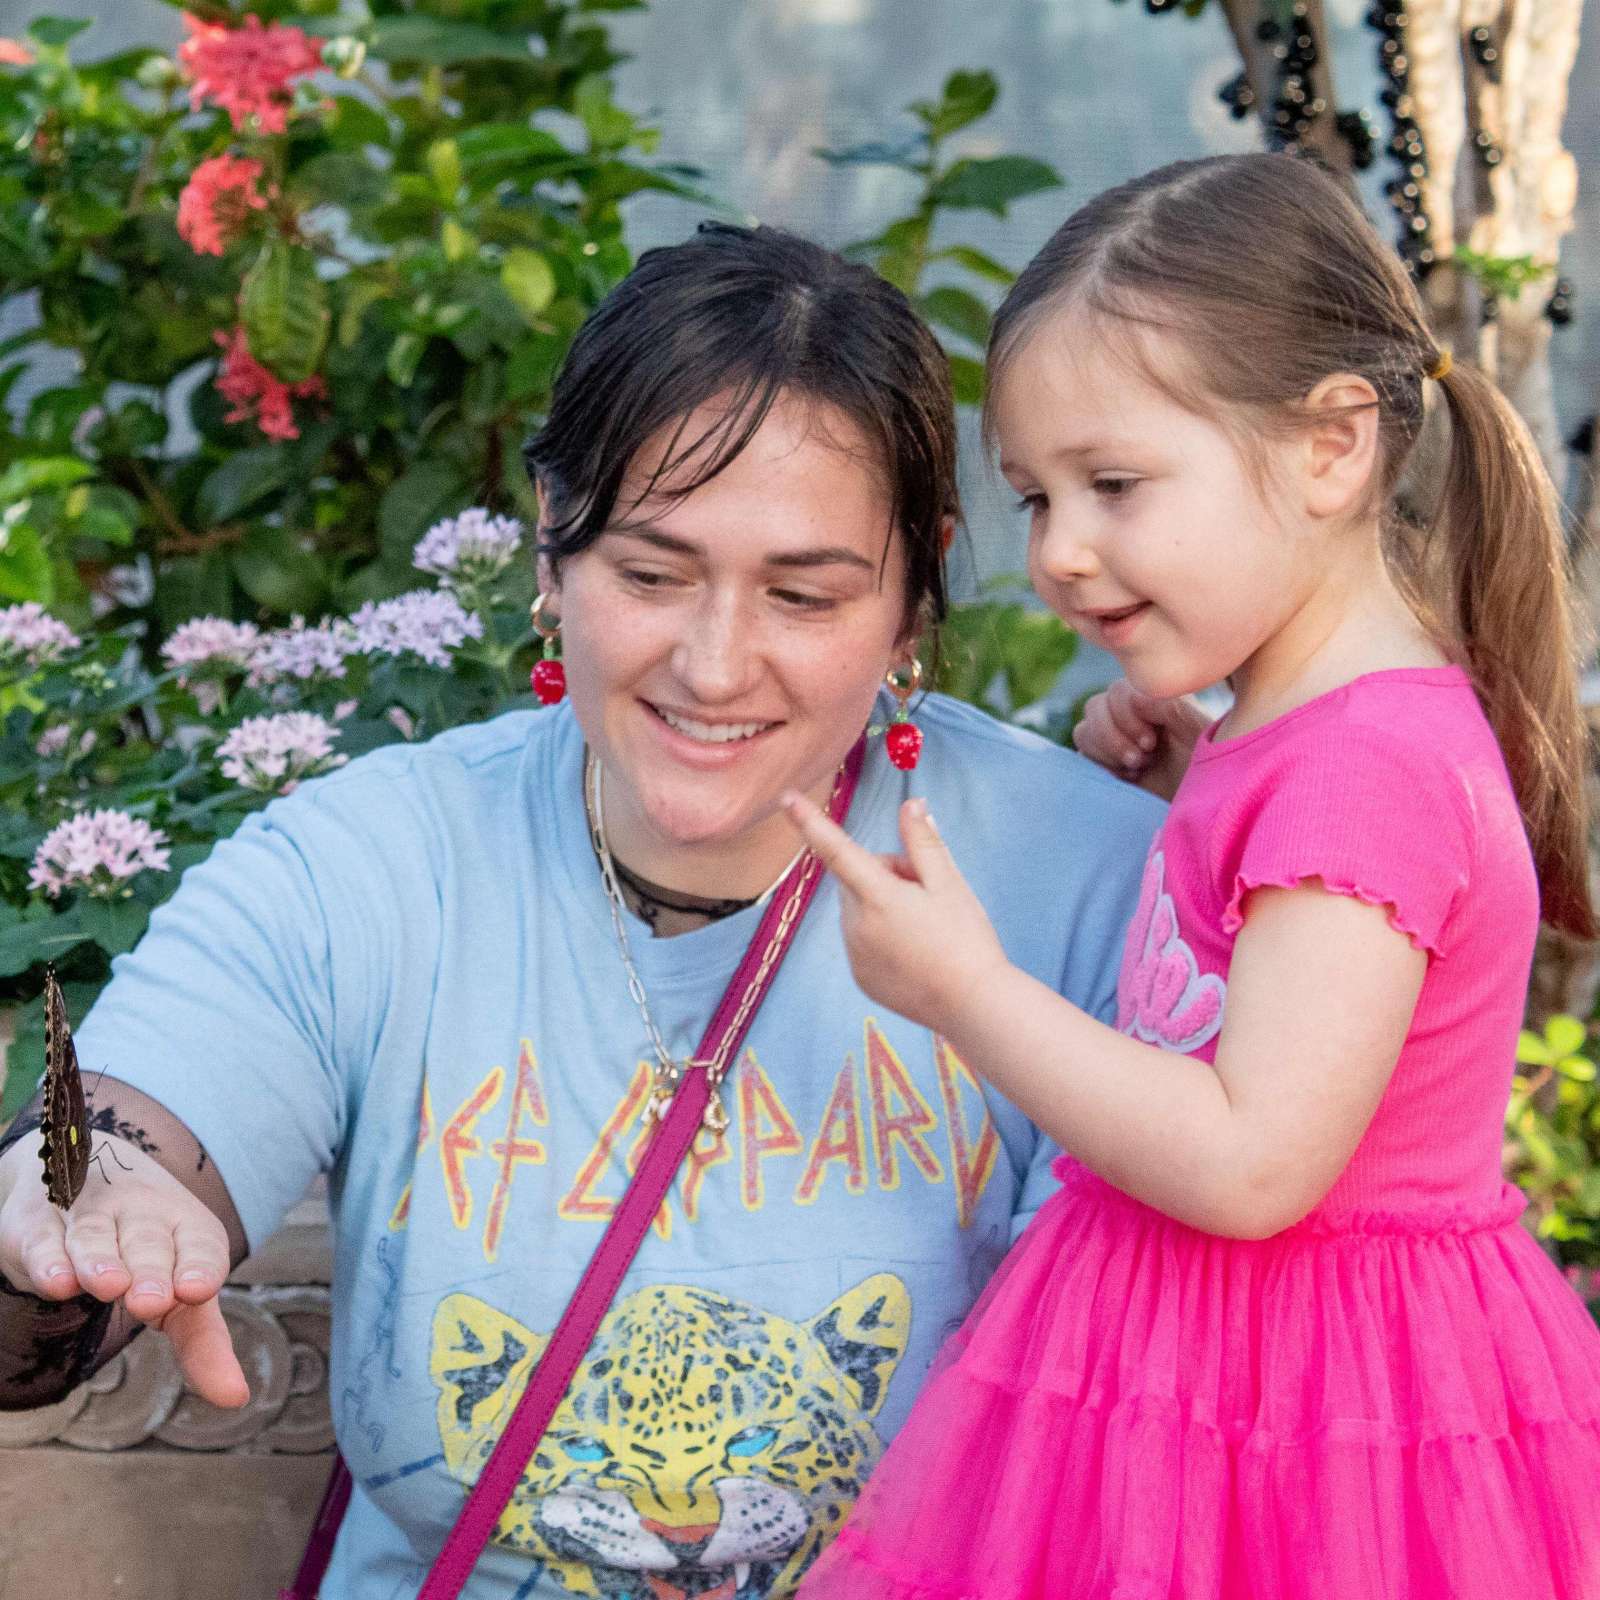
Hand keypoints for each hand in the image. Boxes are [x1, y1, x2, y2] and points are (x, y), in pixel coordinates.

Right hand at [0, 1131, 248, 1407]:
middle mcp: (144, 1214)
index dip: (199, 1265)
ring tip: (110, 1285)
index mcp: (187, 1227)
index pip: (201, 1244)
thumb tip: (236, 1397)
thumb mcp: (181, 1291)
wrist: (86, 1180)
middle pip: (149, 1242)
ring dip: (103, 1260)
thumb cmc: (149, 1251)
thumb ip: (204, 1344)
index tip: (198, 1290)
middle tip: (154, 1300)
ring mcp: (92, 1215)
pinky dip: (51, 1259)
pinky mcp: (41, 1224)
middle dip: (152, 1270)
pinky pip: (46, 1239)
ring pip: (97, 1236)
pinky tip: (58, 1281)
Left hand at [783, 791, 1010, 1037]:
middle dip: (886, 875)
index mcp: (878, 897)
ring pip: (859, 910)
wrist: (973, 1005)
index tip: (786, 797)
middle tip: (926, 893)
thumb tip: (911, 805)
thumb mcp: (950, 884)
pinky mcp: (861, 978)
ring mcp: (856, 955)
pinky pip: (862, 942)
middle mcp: (857, 926)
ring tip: (925, 928)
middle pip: (857, 879)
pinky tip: (916, 953)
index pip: (836, 849)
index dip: (810, 822)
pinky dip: (881, 938)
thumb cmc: (966, 939)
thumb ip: (923, 842)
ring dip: (882, 907)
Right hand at [1072, 681, 1208, 800]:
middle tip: (1142, 760)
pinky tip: (1127, 778)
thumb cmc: (1208, 763)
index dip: (1128, 717)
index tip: (1151, 744)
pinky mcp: (1104, 762)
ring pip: (1083, 730)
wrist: (1204, 802)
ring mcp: (1114, 738)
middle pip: (1095, 706)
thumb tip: (1133, 699)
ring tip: (1137, 769)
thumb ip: (1168, 704)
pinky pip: (1082, 756)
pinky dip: (1101, 767)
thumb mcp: (1195, 729)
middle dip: (1113, 737)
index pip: (1118, 692)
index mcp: (1153, 698)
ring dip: (1107, 752)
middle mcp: (1130, 714)